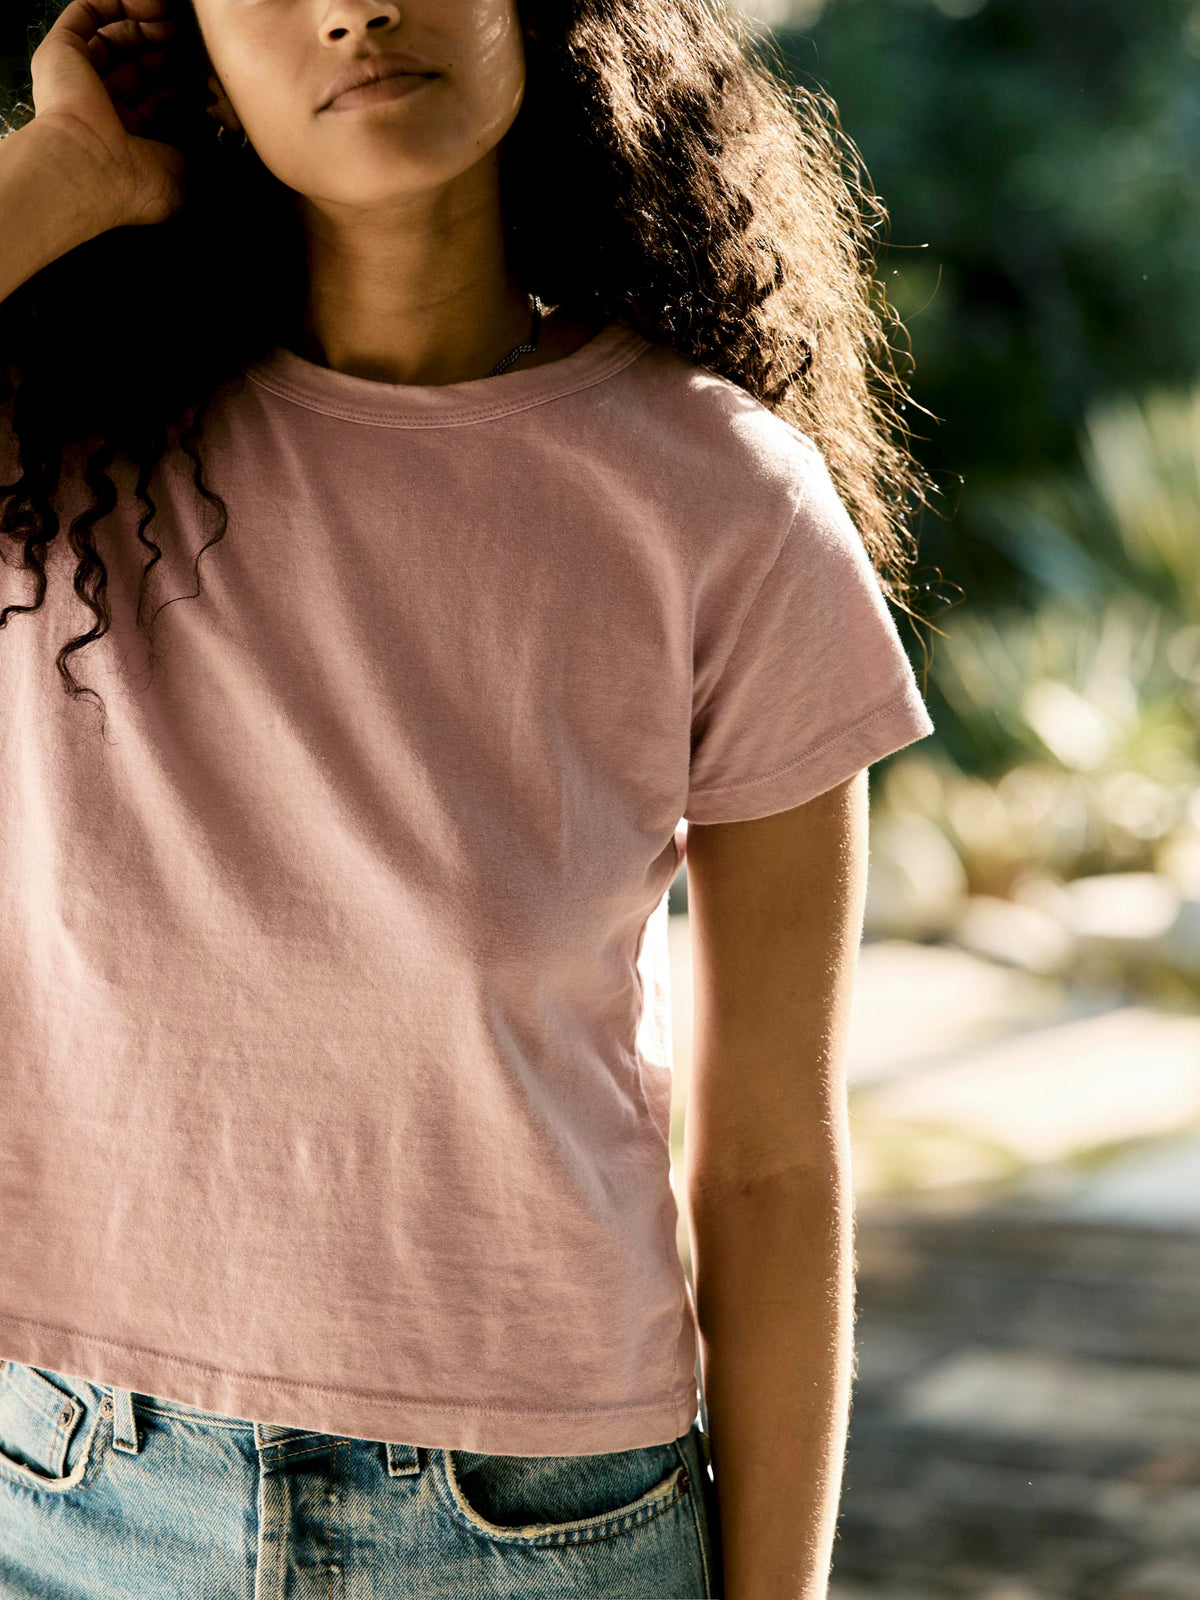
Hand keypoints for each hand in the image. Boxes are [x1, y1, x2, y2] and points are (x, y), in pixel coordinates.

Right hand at [29, 0, 188, 227]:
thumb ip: (203, 155)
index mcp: (127, 136)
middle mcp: (100, 104)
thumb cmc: (134, 183)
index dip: (178, 79)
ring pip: (110, 33)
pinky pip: (86, 13)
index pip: (155, 97)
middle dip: (161, 44)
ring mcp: (78, 76)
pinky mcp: (61, 51)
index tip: (202, 71)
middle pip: (134, 61)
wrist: (90, 169)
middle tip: (184, 37)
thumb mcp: (184, 175)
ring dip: (142, 19)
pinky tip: (146, 4)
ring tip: (168, 14)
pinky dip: (115, 2)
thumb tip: (220, 144)